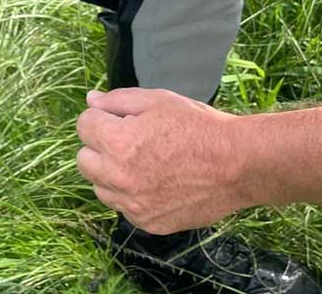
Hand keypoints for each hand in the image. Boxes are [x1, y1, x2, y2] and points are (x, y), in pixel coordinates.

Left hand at [76, 87, 255, 233]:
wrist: (238, 165)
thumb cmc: (200, 127)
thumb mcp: (161, 101)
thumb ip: (119, 100)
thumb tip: (91, 100)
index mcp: (118, 142)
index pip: (84, 126)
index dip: (102, 117)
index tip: (121, 119)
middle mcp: (118, 177)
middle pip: (84, 160)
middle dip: (101, 147)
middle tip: (132, 140)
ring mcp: (132, 205)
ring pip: (101, 187)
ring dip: (113, 174)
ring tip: (147, 163)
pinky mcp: (146, 222)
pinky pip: (124, 208)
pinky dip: (134, 196)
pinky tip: (159, 182)